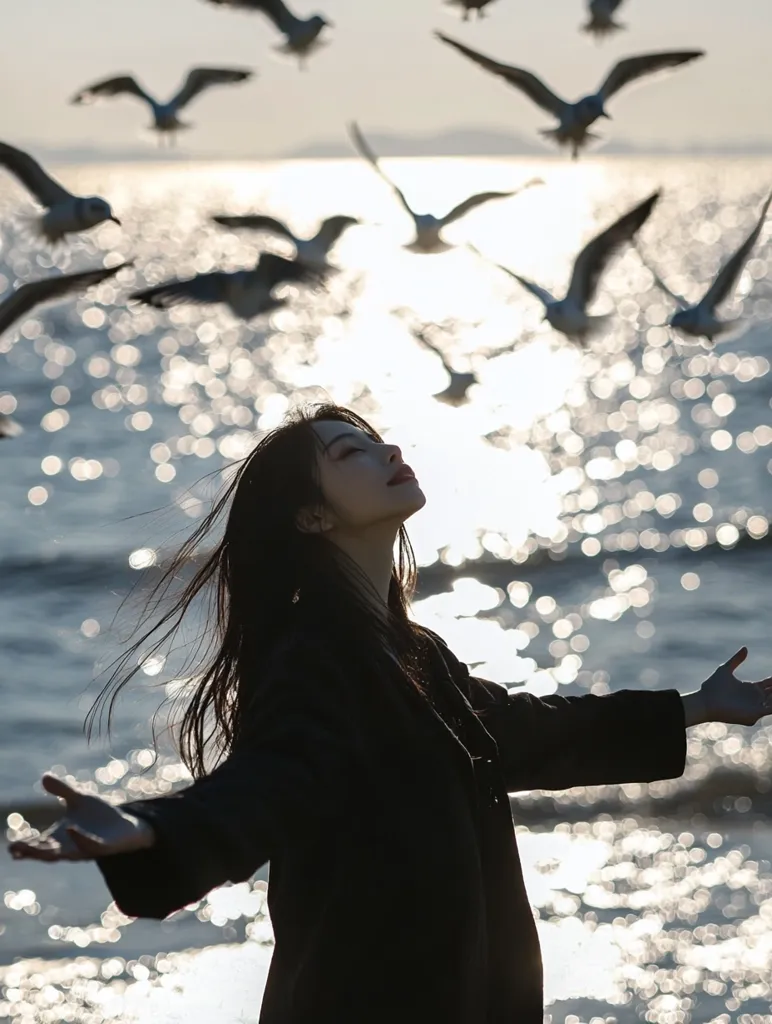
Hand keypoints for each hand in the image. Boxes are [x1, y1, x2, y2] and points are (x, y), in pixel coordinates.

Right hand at [7, 773, 154, 862]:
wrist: (127, 826)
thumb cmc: (99, 816)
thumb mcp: (79, 799)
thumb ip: (62, 790)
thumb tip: (44, 776)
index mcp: (61, 837)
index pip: (39, 843)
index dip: (25, 845)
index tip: (10, 845)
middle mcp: (70, 846)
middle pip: (46, 852)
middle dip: (31, 851)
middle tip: (14, 849)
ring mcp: (86, 848)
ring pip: (65, 854)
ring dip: (49, 851)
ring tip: (34, 847)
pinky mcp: (104, 848)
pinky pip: (91, 846)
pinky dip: (80, 839)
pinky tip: (72, 829)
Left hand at [698, 648, 771, 725]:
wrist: (705, 701)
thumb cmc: (712, 686)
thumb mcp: (726, 669)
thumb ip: (736, 659)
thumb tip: (745, 648)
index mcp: (750, 688)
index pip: (768, 684)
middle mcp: (754, 699)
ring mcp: (754, 707)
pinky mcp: (753, 715)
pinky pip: (770, 710)